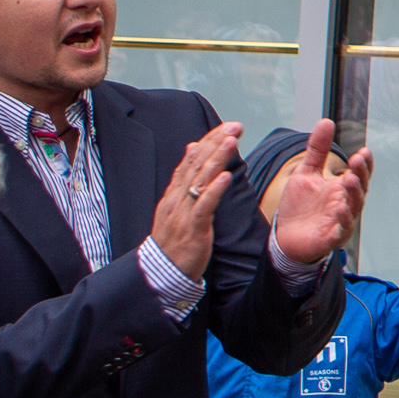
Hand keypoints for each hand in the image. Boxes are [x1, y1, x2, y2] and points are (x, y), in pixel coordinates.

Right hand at [147, 122, 241, 279]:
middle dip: (216, 143)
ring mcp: (183, 212)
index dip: (209, 141)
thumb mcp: (177, 205)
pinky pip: (203, 206)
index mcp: (175, 193)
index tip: (227, 126)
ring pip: (200, 181)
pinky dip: (213, 190)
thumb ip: (185, 178)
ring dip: (216, 159)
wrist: (163, 271)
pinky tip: (224, 177)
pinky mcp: (192, 228)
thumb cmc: (175, 238)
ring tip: (231, 141)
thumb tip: (192, 148)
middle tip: (236, 126)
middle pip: (196, 164)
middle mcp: (177, 198)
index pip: (192, 160)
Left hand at [265, 117, 372, 266]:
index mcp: (341, 187)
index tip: (363, 151)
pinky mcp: (332, 237)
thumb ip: (317, 149)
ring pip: (354, 206)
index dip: (364, 164)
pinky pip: (342, 228)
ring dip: (354, 193)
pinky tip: (339, 208)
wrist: (284, 237)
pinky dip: (344, 219)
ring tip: (349, 179)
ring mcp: (341, 220)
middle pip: (360, 187)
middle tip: (357, 160)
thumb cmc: (299, 206)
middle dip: (361, 174)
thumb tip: (326, 121)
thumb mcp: (306, 172)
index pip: (359, 173)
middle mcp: (345, 202)